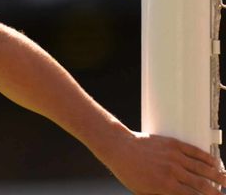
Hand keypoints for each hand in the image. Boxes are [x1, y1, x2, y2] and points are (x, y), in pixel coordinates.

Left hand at [105, 131, 225, 193]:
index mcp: (165, 187)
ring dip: (218, 176)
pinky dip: (208, 158)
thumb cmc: (129, 173)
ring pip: (202, 168)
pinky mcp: (173, 144)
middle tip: (223, 194)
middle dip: (216, 192)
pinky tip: (216, 163)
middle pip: (202, 185)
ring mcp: (174, 157)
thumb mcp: (143, 192)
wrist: (119, 148)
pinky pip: (195, 152)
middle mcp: (172, 172)